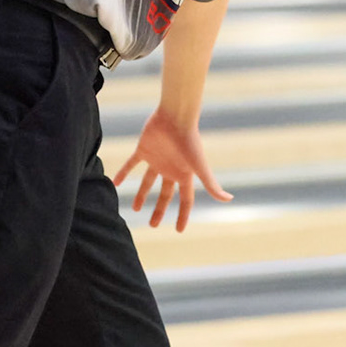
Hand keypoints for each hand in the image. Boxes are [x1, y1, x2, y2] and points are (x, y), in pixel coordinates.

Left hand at [113, 111, 231, 231]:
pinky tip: (116, 182)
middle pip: (165, 194)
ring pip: (148, 181)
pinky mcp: (143, 149)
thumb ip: (211, 184)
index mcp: (184, 174)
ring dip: (142, 194)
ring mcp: (157, 159)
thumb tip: (229, 199)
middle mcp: (171, 168)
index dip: (182, 215)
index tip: (179, 230)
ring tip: (135, 208)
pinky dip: (124, 172)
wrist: (175, 116)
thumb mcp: (200, 167)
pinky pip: (132, 163)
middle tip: (152, 224)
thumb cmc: (190, 141)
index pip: (185, 200)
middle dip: (160, 209)